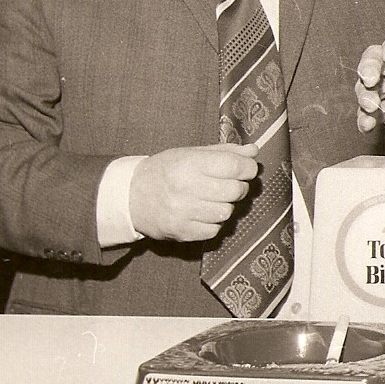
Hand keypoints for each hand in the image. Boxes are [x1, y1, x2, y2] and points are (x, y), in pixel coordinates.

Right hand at [129, 143, 258, 242]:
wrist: (130, 196)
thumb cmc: (165, 170)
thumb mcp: (191, 153)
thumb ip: (225, 152)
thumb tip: (254, 151)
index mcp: (189, 164)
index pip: (234, 166)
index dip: (248, 167)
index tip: (247, 168)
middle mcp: (186, 188)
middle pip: (235, 190)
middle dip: (239, 186)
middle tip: (229, 184)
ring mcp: (183, 212)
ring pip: (227, 211)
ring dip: (226, 205)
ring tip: (213, 198)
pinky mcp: (182, 232)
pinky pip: (215, 229)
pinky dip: (214, 222)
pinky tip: (203, 213)